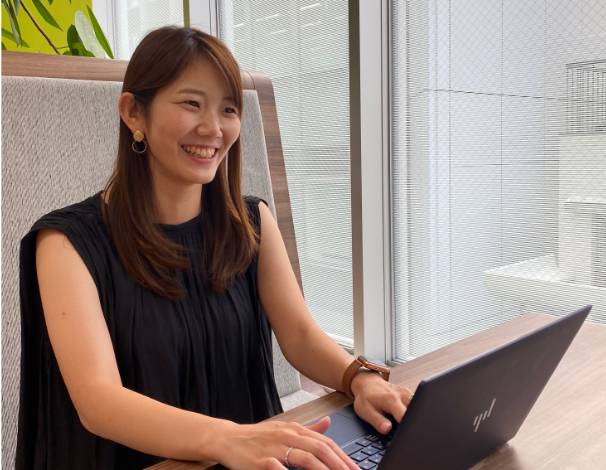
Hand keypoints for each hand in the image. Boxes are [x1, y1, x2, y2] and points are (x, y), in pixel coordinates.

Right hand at [215, 416, 358, 469]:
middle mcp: (288, 436)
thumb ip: (308, 429)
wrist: (228, 439)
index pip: (325, 443)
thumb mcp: (284, 429)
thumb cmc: (257, 438)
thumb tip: (328, 422)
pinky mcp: (262, 461)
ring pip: (306, 458)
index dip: (343, 456)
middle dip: (340, 464)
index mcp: (295, 429)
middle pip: (320, 449)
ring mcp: (275, 448)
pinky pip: (281, 469)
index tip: (356, 468)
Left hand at [350, 371, 413, 433]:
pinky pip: (416, 405)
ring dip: (413, 418)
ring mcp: (407, 393)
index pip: (406, 417)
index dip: (407, 429)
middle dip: (412, 424)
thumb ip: (377, 421)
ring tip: (400, 422)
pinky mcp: (409, 393)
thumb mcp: (366, 411)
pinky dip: (412, 413)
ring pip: (418, 409)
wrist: (368, 383)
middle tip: (404, 432)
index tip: (405, 436)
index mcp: (392, 400)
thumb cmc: (366, 398)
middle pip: (416, 413)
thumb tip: (387, 429)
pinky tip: (404, 416)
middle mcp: (402, 395)